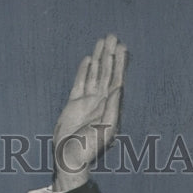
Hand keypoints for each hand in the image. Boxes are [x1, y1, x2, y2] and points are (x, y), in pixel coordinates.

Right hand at [51, 34, 126, 192]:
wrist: (69, 156)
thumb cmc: (89, 146)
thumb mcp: (106, 128)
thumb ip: (112, 107)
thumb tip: (118, 86)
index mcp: (110, 106)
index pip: (116, 79)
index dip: (120, 63)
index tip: (122, 47)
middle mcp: (100, 101)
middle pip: (106, 72)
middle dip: (110, 55)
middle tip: (113, 36)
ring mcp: (87, 101)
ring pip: (94, 74)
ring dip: (99, 58)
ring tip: (102, 41)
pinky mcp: (74, 103)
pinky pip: (80, 82)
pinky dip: (84, 71)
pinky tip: (88, 59)